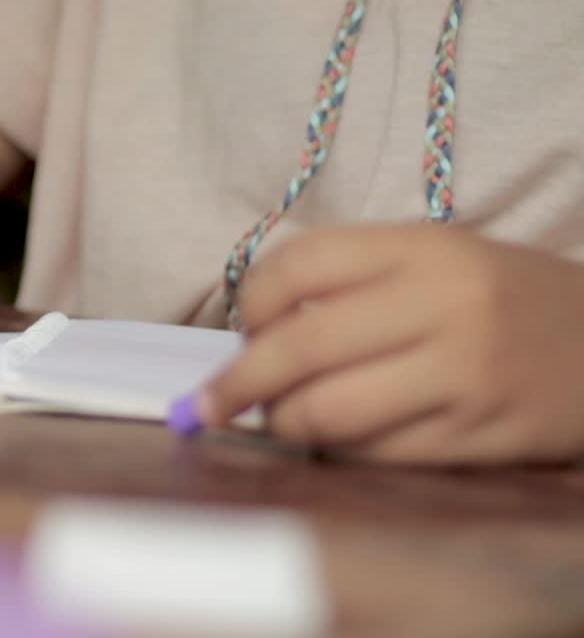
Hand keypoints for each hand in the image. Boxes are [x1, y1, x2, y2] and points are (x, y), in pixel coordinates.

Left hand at [199, 223, 583, 464]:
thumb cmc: (498, 299)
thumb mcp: (433, 259)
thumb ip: (349, 284)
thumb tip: (248, 337)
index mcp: (422, 247)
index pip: (299, 265)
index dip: (250, 302)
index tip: (240, 329)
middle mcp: (443, 305)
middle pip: (301, 347)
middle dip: (237, 383)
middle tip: (206, 405)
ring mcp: (466, 375)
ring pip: (331, 413)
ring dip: (285, 424)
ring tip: (281, 420)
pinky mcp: (482, 437)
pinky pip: (377, 456)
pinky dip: (340, 454)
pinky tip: (338, 442)